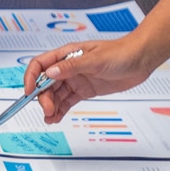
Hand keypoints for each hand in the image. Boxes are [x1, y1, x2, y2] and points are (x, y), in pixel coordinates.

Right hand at [21, 35, 158, 121]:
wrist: (140, 60)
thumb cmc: (120, 53)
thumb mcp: (95, 60)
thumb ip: (71, 67)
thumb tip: (50, 72)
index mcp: (67, 54)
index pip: (40, 64)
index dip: (31, 77)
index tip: (29, 91)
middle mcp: (68, 67)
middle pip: (46, 83)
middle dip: (43, 97)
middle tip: (47, 110)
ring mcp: (76, 79)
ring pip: (55, 94)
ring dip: (50, 106)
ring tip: (50, 118)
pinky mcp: (84, 90)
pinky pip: (67, 101)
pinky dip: (60, 110)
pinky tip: (56, 118)